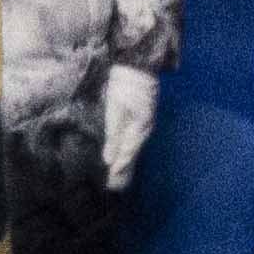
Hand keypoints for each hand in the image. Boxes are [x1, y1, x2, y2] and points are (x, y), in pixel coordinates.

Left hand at [94, 64, 157, 182]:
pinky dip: (128, 151)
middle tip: (115, 188)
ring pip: (134, 149)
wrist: (138, 64)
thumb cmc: (125, 85)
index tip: (112, 184)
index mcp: (139, 129)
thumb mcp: (115, 110)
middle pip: (133, 155)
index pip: (128, 155)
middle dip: (124, 172)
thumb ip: (113, 135)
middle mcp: (144, 130)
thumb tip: (109, 160)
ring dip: (126, 163)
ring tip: (119, 177)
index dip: (120, 170)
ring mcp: (145, 124)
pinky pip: (135, 140)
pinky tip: (123, 155)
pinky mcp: (142, 119)